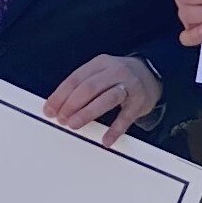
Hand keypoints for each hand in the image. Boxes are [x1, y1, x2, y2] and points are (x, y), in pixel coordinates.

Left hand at [46, 52, 162, 147]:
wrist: (152, 73)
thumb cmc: (119, 76)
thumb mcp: (101, 72)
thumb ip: (82, 84)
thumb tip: (58, 105)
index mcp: (100, 63)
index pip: (75, 79)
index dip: (60, 95)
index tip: (49, 109)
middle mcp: (115, 72)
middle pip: (89, 88)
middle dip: (71, 104)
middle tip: (61, 119)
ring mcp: (129, 86)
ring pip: (106, 99)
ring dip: (87, 113)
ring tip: (74, 125)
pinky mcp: (140, 102)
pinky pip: (126, 117)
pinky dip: (115, 129)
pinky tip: (106, 139)